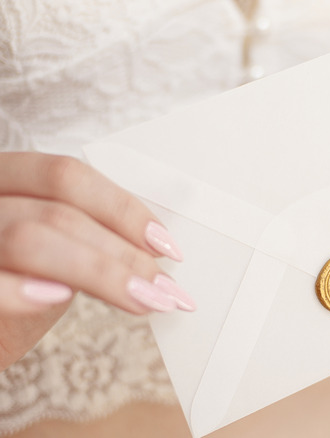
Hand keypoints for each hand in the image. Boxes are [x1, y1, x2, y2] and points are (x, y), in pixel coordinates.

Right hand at [0, 153, 195, 368]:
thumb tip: (154, 253)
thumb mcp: (53, 259)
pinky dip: (22, 289)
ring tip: (142, 300)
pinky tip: (60, 298)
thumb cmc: (10, 293)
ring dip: (99, 273)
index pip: (65, 176)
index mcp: (5, 180)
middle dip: (122, 253)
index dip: (122, 209)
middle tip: (165, 289)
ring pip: (30, 237)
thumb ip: (87, 242)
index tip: (166, 246)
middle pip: (57, 211)